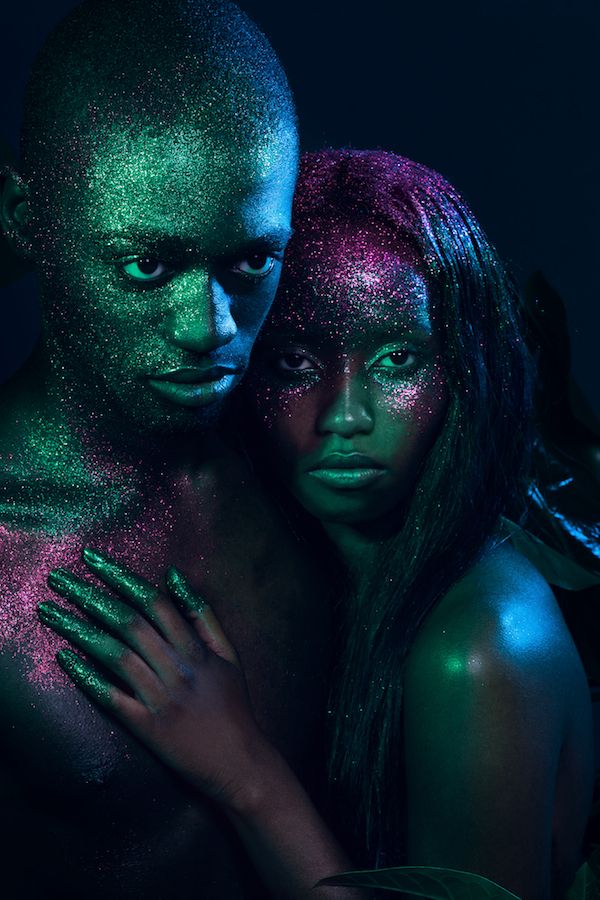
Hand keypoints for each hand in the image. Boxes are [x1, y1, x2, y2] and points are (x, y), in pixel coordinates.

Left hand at [38, 549, 276, 809]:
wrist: (238, 763)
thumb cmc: (233, 706)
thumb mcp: (228, 654)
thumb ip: (202, 614)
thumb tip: (174, 576)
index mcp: (195, 648)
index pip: (152, 602)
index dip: (120, 577)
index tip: (92, 560)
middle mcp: (176, 669)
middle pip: (127, 623)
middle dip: (89, 596)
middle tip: (58, 579)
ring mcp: (160, 698)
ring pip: (115, 655)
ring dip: (78, 630)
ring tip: (50, 612)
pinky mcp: (146, 727)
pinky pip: (112, 698)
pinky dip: (87, 677)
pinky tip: (64, 657)